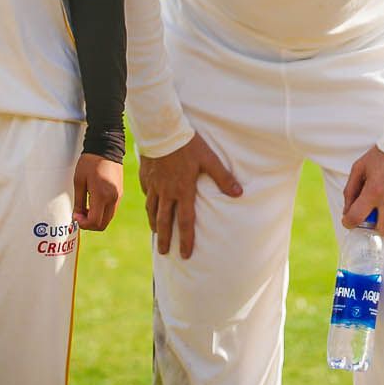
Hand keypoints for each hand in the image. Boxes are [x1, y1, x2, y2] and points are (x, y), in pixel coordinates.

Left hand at [74, 153, 123, 231]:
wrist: (106, 147)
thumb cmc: (90, 162)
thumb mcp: (79, 181)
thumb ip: (78, 202)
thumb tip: (77, 216)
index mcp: (102, 195)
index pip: (94, 221)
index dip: (83, 223)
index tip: (75, 216)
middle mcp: (113, 198)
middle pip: (102, 224)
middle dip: (89, 224)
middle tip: (79, 215)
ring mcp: (118, 196)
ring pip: (108, 219)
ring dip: (96, 219)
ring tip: (85, 209)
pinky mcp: (120, 193)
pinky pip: (111, 210)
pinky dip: (102, 212)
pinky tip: (93, 203)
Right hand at [138, 132, 241, 258]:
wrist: (161, 130)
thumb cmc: (188, 144)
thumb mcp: (209, 159)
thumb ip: (223, 177)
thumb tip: (238, 193)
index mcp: (183, 190)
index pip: (185, 221)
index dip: (186, 240)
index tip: (186, 254)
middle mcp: (167, 192)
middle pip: (164, 221)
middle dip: (165, 239)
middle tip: (165, 253)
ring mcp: (154, 185)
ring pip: (152, 210)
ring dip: (154, 224)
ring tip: (156, 234)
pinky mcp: (146, 176)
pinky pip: (146, 194)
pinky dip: (148, 203)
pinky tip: (150, 206)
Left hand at [341, 145, 383, 234]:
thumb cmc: (382, 155)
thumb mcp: (360, 167)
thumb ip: (350, 190)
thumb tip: (347, 211)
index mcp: (373, 190)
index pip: (356, 218)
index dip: (349, 222)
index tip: (349, 221)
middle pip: (381, 229)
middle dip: (374, 224)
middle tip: (373, 213)